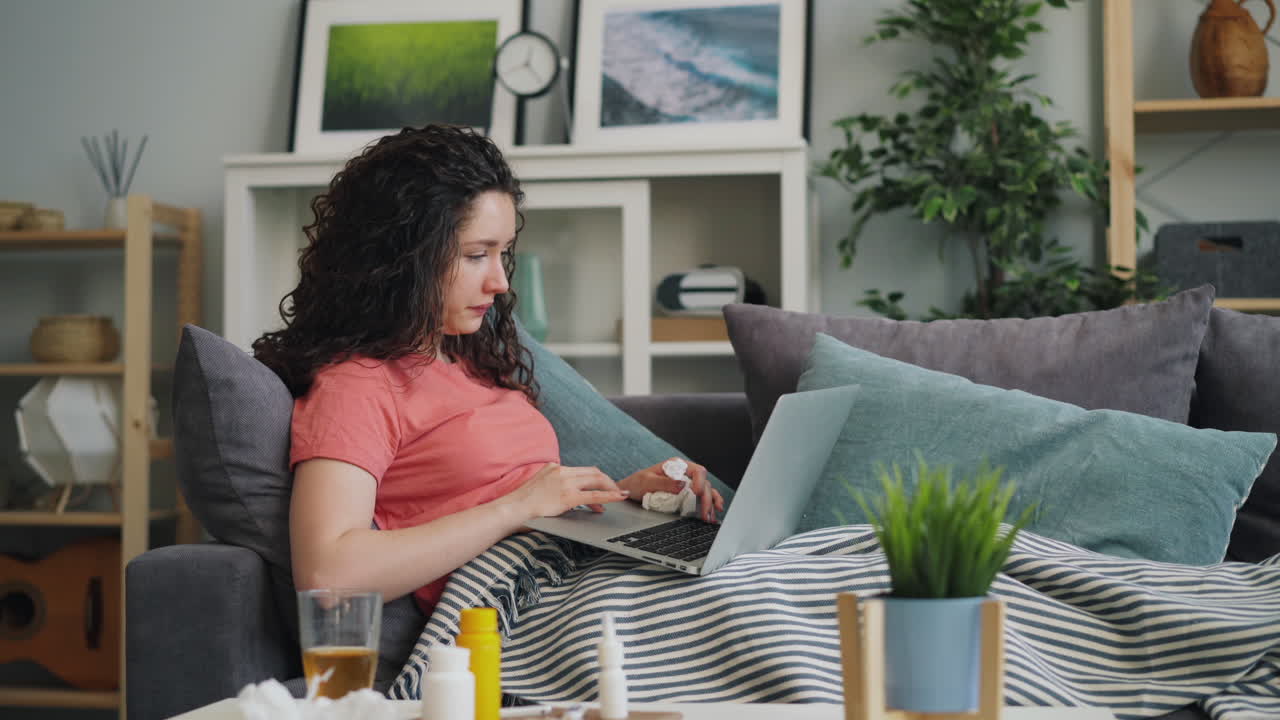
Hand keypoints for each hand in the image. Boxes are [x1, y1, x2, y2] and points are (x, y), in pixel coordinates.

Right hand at [508, 462, 628, 519]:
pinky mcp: (567, 496)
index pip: (581, 470)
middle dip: (607, 481)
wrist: (511, 510)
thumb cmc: (520, 505)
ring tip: (618, 496)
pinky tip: (619, 497)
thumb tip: (561, 495)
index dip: (595, 479)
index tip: (602, 487)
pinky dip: (610, 495)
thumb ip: (550, 486)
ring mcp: (565, 483)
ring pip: (596, 480)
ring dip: (610, 488)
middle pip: (592, 471)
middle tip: (615, 491)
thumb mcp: (537, 488)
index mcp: (554, 468)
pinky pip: (595, 495)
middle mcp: (561, 471)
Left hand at [617, 458, 724, 522]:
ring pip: (706, 492)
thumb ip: (664, 482)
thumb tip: (683, 484)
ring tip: (710, 517)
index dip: (700, 481)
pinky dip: (709, 505)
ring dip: (711, 504)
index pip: (696, 470)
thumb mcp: (647, 481)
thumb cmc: (635, 484)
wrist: (628, 493)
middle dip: (706, 499)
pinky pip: (701, 499)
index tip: (697, 493)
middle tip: (705, 514)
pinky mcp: (685, 496)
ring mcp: (686, 485)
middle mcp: (684, 474)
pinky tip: (713, 513)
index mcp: (676, 466)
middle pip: (704, 484)